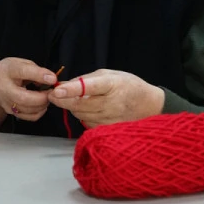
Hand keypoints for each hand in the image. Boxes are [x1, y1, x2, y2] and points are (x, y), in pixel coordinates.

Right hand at [0, 58, 58, 129]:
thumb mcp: (21, 63)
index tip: (52, 78)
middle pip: (23, 98)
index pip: (23, 72)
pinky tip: (42, 104)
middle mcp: (5, 88)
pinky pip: (29, 117)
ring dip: (42, 104)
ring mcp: (7, 102)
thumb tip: (50, 80)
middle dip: (42, 97)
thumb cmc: (10, 72)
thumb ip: (36, 70)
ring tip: (47, 96)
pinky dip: (40, 111)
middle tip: (51, 92)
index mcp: (8, 71)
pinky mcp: (12, 112)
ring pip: (28, 109)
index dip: (39, 75)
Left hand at [49, 69, 164, 128]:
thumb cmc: (129, 86)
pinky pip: (86, 122)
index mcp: (112, 85)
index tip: (57, 90)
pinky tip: (88, 109)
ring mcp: (110, 118)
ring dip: (72, 107)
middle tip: (53, 94)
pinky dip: (82, 115)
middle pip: (79, 105)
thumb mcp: (110, 74)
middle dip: (62, 100)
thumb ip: (86, 79)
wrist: (149, 105)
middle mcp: (112, 103)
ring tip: (75, 99)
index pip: (89, 87)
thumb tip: (64, 85)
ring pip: (80, 115)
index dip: (72, 89)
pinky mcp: (108, 129)